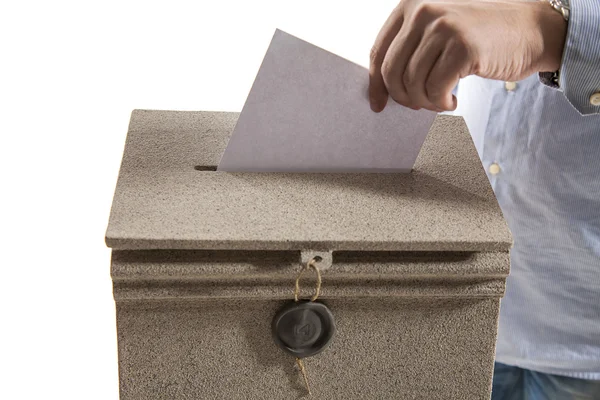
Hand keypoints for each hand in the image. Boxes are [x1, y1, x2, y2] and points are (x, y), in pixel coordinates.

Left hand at [369, 0, 567, 111]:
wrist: (532, 30)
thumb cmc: (482, 38)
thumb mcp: (438, 32)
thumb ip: (411, 49)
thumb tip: (381, 89)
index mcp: (412, 4)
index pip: (378, 52)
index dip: (376, 84)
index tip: (378, 104)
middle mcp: (424, 10)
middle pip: (391, 71)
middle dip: (402, 97)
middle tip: (419, 105)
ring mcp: (444, 26)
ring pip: (412, 83)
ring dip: (425, 102)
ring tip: (440, 101)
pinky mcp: (463, 47)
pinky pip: (435, 90)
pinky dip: (440, 104)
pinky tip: (453, 102)